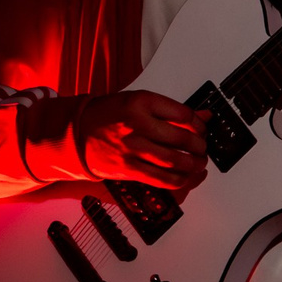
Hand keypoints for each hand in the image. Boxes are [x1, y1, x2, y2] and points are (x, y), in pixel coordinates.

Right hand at [75, 91, 208, 189]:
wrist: (78, 133)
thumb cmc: (108, 115)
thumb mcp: (139, 101)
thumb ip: (171, 110)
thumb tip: (203, 116)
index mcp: (141, 102)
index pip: (183, 114)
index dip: (199, 124)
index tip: (202, 128)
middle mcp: (137, 124)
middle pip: (182, 138)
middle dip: (199, 145)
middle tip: (202, 147)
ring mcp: (133, 148)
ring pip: (175, 161)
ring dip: (193, 164)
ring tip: (198, 162)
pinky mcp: (129, 169)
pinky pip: (161, 178)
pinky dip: (179, 180)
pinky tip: (185, 176)